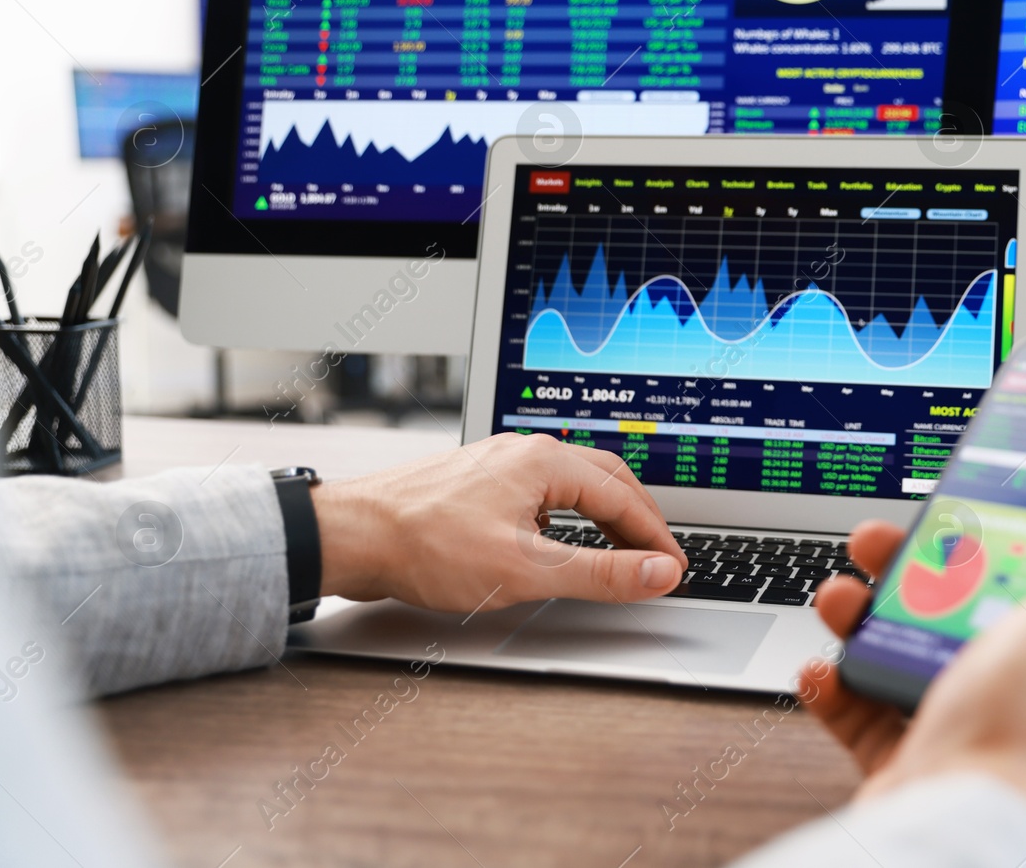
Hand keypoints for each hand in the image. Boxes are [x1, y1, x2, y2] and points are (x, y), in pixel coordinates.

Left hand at [310, 432, 686, 611]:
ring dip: (605, 516)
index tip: (674, 569)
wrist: (352, 536)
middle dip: (639, 520)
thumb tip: (657, 573)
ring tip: (621, 550)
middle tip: (657, 558)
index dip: (656, 538)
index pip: (625, 497)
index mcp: (546, 461)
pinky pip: (542, 492)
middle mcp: (525, 452)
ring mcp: (499, 465)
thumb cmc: (424, 545)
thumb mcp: (527, 570)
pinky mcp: (477, 484)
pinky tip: (560, 541)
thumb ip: (601, 573)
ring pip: (573, 483)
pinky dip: (570, 516)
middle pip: (606, 479)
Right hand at [801, 521, 1025, 848]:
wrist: (962, 816)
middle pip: (970, 603)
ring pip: (911, 649)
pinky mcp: (917, 758)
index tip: (973, 507)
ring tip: (845, 600)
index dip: (1012, 534)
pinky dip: (839, 683)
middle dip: (918, 563)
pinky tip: (831, 666)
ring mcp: (971, 725)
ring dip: (867, 613)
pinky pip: (867, 710)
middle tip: (887, 544)